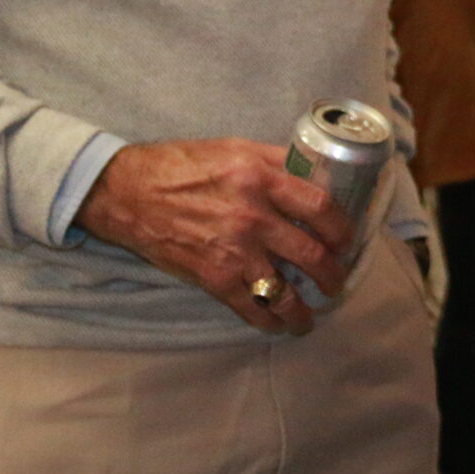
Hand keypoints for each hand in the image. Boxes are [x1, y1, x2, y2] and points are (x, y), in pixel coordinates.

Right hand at [73, 139, 352, 335]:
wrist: (127, 192)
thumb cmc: (181, 165)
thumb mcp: (234, 148)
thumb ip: (275, 162)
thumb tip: (314, 174)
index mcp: (262, 178)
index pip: (322, 206)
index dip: (342, 227)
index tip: (347, 239)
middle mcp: (253, 216)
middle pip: (312, 253)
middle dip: (333, 273)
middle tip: (337, 280)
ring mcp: (234, 250)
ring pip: (286, 291)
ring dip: (305, 309)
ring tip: (311, 316)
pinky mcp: (213, 276)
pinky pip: (252, 308)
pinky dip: (270, 321)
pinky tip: (278, 325)